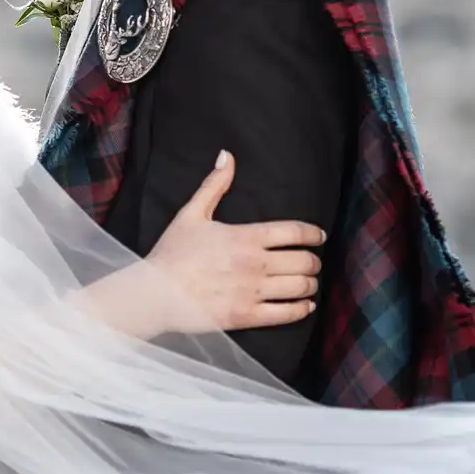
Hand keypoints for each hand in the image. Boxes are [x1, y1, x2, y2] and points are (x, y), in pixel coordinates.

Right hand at [144, 150, 324, 334]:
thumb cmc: (172, 253)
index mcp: (246, 236)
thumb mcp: (191, 213)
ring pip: (301, 287)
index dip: (313, 234)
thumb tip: (227, 156)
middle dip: (313, 261)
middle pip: (304, 261)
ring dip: (310, 284)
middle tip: (312, 262)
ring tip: (309, 283)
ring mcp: (253, 292)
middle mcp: (255, 263)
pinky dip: (302, 309)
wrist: (155, 293)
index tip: (319, 236)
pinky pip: (287, 314)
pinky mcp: (247, 316)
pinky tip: (304, 306)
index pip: (294, 232)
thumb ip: (214, 185)